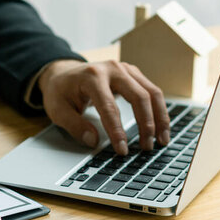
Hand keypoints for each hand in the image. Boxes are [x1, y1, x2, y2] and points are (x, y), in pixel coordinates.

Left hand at [38, 60, 169, 154]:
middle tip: (146, 148)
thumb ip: (74, 125)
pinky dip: (159, 110)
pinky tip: (161, 128)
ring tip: (161, 140)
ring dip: (160, 118)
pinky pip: (152, 91)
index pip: (109, 107)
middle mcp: (112, 69)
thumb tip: (93, 141)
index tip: (122, 150)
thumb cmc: (60, 91)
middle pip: (138, 96)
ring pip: (152, 92)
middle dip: (145, 124)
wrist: (62, 73)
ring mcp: (125, 69)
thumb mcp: (57, 110)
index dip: (117, 131)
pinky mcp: (133, 74)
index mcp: (92, 77)